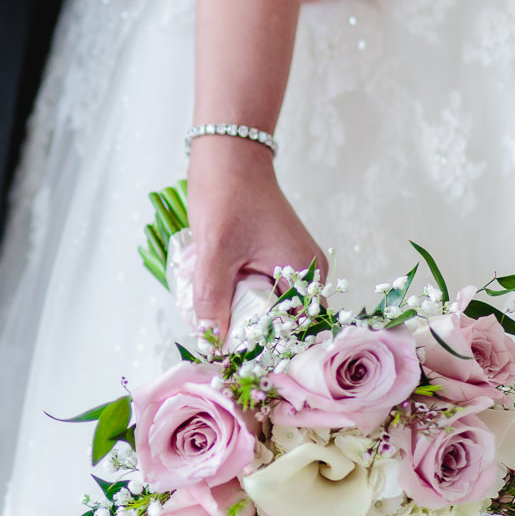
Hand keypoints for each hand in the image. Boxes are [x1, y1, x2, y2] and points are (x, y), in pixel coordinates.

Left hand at [184, 134, 323, 334]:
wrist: (228, 155)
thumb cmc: (228, 196)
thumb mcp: (215, 253)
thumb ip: (213, 301)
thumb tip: (212, 345)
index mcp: (306, 275)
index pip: (292, 332)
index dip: (263, 350)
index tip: (232, 360)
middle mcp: (307, 274)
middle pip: (278, 324)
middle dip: (245, 333)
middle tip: (211, 340)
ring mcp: (291, 266)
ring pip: (263, 309)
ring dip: (236, 315)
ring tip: (207, 317)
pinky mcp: (273, 260)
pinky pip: (256, 291)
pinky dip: (234, 297)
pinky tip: (211, 296)